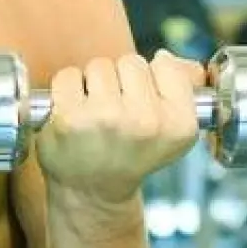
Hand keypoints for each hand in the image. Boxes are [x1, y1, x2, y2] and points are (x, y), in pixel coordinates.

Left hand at [36, 50, 205, 203]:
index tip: (143, 102)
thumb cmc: (130, 153)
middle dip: (121, 81)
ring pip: (100, 66)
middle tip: (117, 112)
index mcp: (178, 124)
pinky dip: (66, 88)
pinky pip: (68, 76)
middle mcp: (145, 122)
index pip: (166, 65)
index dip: (151, 79)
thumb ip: (180, 87)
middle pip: (132, 62)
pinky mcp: (69, 119)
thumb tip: (166, 56)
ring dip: (93, 84)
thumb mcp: (171, 130)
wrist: (92, 190)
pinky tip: (73, 112)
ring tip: (95, 113)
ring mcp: (106, 118)